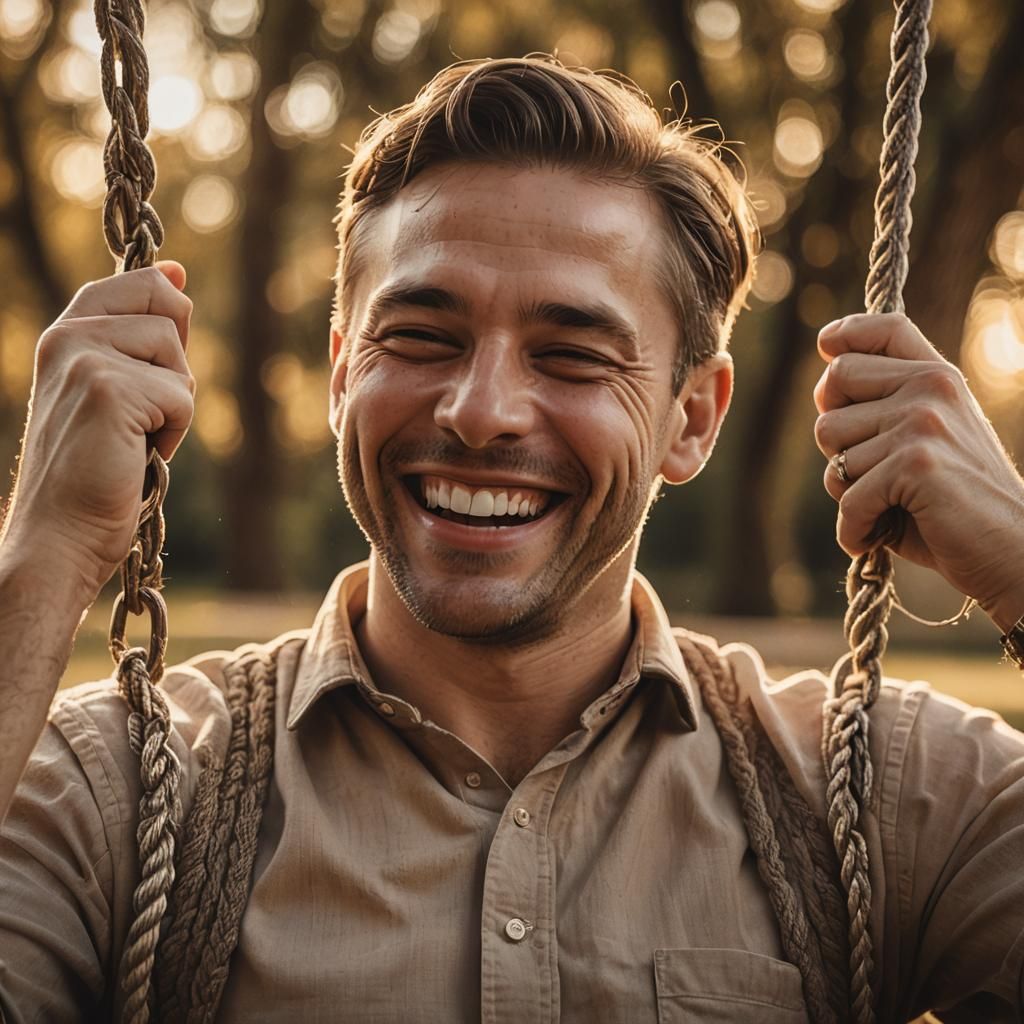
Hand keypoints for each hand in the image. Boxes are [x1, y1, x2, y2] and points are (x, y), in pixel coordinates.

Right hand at [0, 262, 194, 606]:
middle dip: (178, 359)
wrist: (58, 536)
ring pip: (178, 354)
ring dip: (175, 403)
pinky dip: (174, 433)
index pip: (130, 280)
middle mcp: (68, 337)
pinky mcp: (107, 391)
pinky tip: (140, 455)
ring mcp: (84, 360)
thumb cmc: (93, 474)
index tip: (171, 333)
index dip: (165, 299)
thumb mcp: (111, 394)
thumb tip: (178, 275)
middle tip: (151, 406)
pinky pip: (181, 396)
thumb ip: (138, 339)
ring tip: (137, 438)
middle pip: (166, 306)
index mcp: (64, 335)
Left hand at [813, 313, 1023, 630]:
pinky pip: (848, 495)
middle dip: (833, 437)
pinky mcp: (916, 463)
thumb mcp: (923, 447)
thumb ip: (884, 415)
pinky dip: (852, 529)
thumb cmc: (953, 507)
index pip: (885, 328)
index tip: (826, 347)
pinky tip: (872, 538)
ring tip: (883, 508)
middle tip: (863, 472)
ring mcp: (924, 421)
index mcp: (938, 378)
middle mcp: (932, 387)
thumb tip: (824, 388)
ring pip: (832, 445)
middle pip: (832, 383)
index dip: (846, 334)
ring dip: (845, 490)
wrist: (1012, 553)